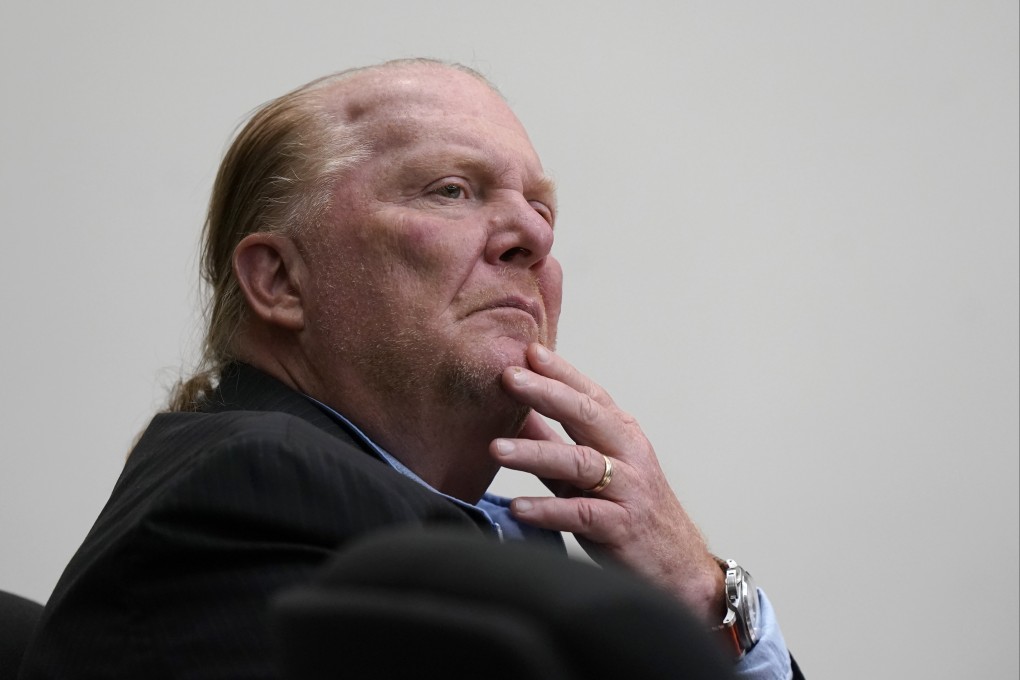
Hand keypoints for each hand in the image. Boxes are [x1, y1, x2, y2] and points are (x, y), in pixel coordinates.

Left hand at [491, 343, 724, 621]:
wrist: (678, 566)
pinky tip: (519, 507)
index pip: (589, 394)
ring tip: (496, 448)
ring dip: (535, 452)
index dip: (559, 371)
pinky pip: (581, 514)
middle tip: (508, 377)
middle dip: (546, 393)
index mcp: (622, 434)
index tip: (528, 351)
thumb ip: (555, 441)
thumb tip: (515, 412)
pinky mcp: (621, 526)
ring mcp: (627, 489)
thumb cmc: (630, 511)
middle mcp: (629, 454)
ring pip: (580, 462)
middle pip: (586, 415)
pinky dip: (548, 510)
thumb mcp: (592, 470)